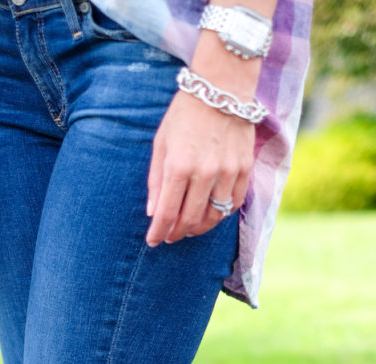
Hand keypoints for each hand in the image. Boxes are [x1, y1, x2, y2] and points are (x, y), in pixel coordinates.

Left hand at [146, 88, 254, 245]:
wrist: (222, 86)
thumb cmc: (185, 114)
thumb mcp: (161, 143)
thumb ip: (156, 180)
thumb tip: (153, 213)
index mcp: (179, 166)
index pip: (167, 213)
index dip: (158, 232)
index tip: (153, 241)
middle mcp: (205, 172)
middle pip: (190, 220)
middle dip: (177, 233)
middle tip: (170, 236)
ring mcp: (228, 172)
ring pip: (214, 216)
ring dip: (199, 227)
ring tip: (189, 227)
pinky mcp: (245, 168)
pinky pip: (234, 203)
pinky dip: (221, 213)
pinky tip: (211, 212)